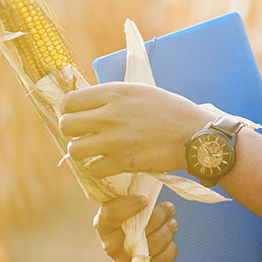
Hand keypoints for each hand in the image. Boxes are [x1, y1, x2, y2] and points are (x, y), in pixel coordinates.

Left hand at [58, 82, 213, 177]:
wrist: (195, 134)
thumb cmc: (171, 110)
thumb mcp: (140, 91)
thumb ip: (112, 96)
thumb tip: (88, 103)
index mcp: (113, 93)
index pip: (69, 102)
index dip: (69, 111)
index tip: (76, 116)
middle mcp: (110, 115)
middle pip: (67, 125)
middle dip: (72, 132)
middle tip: (84, 135)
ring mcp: (115, 140)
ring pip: (75, 150)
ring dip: (82, 152)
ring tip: (94, 151)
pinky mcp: (123, 162)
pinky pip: (93, 169)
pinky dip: (98, 169)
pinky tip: (108, 164)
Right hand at [94, 195, 177, 261]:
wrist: (127, 243)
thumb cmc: (129, 217)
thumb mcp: (124, 202)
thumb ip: (131, 194)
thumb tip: (148, 184)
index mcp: (102, 224)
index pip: (112, 214)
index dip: (129, 206)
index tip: (146, 199)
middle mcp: (110, 246)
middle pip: (141, 229)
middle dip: (160, 215)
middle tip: (169, 208)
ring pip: (155, 244)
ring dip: (169, 231)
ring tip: (172, 223)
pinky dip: (170, 251)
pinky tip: (171, 243)